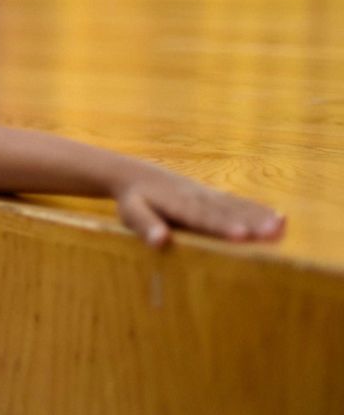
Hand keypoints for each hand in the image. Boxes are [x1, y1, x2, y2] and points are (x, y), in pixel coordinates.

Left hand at [113, 170, 285, 247]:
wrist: (135, 174)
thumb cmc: (133, 200)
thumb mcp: (131, 213)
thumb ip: (146, 225)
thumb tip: (160, 241)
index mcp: (176, 204)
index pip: (201, 218)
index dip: (221, 227)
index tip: (241, 236)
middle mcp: (196, 197)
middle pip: (225, 212)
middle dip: (250, 223)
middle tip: (274, 233)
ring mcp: (207, 194)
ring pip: (236, 206)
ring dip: (260, 216)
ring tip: (283, 226)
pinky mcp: (213, 195)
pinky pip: (237, 202)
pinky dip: (257, 209)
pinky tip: (278, 217)